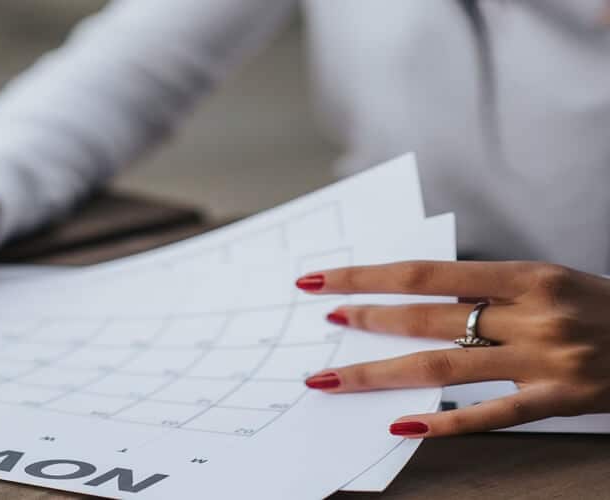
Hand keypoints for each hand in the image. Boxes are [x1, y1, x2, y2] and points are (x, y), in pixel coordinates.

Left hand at [296, 261, 609, 436]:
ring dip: (381, 373)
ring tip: (334, 378)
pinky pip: (490, 415)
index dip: (368, 277)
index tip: (322, 280)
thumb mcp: (552, 282)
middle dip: (367, 320)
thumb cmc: (606, 308)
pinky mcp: (560, 401)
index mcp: (528, 275)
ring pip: (443, 368)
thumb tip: (417, 298)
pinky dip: (443, 422)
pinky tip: (400, 424)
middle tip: (324, 322)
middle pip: (428, 319)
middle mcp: (533, 315)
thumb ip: (492, 290)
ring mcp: (545, 360)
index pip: (427, 274)